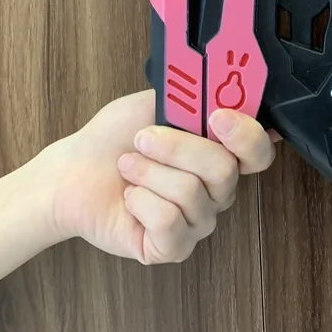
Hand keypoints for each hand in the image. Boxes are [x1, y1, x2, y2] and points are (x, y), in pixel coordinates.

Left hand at [35, 90, 277, 263]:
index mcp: (221, 151)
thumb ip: (194, 95)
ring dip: (148, 172)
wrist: (72, 172)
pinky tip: (130, 197)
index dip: (247, 135)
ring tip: (129, 167)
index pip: (259, 151)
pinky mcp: (174, 247)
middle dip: (177, 148)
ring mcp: (199, 220)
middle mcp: (218, 188)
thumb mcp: (157, 102)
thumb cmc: (116, 137)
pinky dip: (140, 201)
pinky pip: (169, 222)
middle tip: (144, 138)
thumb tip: (219, 85)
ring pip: (191, 192)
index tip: (217, 117)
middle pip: (224, 170)